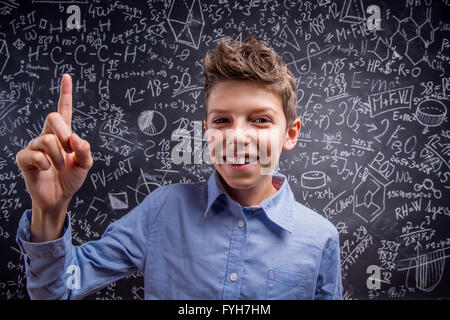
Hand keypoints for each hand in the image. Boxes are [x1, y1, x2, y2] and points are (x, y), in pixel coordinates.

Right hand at [16, 74, 92, 216]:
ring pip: (45, 139)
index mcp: (63, 135)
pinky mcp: (25, 159)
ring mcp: (35, 147)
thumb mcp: (85, 165)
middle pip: (52, 117)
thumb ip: (84, 150)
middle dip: (64, 132)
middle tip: (70, 149)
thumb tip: (76, 139)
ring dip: (58, 155)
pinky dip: (45, 163)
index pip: (64, 110)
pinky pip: (34, 154)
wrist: (59, 197)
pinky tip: (47, 169)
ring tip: (61, 166)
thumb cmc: (71, 179)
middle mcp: (47, 136)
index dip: (65, 94)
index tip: (67, 76)